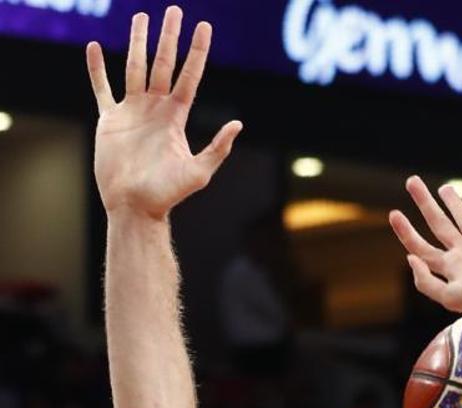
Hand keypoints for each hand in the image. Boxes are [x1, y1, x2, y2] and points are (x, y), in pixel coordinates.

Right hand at [87, 7, 240, 218]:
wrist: (135, 206)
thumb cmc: (168, 194)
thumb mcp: (199, 171)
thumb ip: (217, 147)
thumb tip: (238, 124)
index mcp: (176, 116)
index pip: (188, 76)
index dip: (197, 52)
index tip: (204, 27)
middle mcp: (155, 109)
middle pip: (162, 64)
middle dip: (168, 37)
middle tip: (174, 10)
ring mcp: (132, 112)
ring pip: (134, 68)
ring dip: (138, 43)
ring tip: (142, 17)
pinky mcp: (109, 120)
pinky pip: (101, 88)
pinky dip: (97, 69)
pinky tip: (96, 48)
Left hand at [389, 171, 461, 312]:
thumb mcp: (450, 298)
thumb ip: (426, 283)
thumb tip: (410, 258)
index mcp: (452, 269)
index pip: (422, 248)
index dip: (406, 232)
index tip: (394, 213)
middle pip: (439, 225)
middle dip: (425, 203)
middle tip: (412, 181)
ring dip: (453, 201)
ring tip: (443, 188)